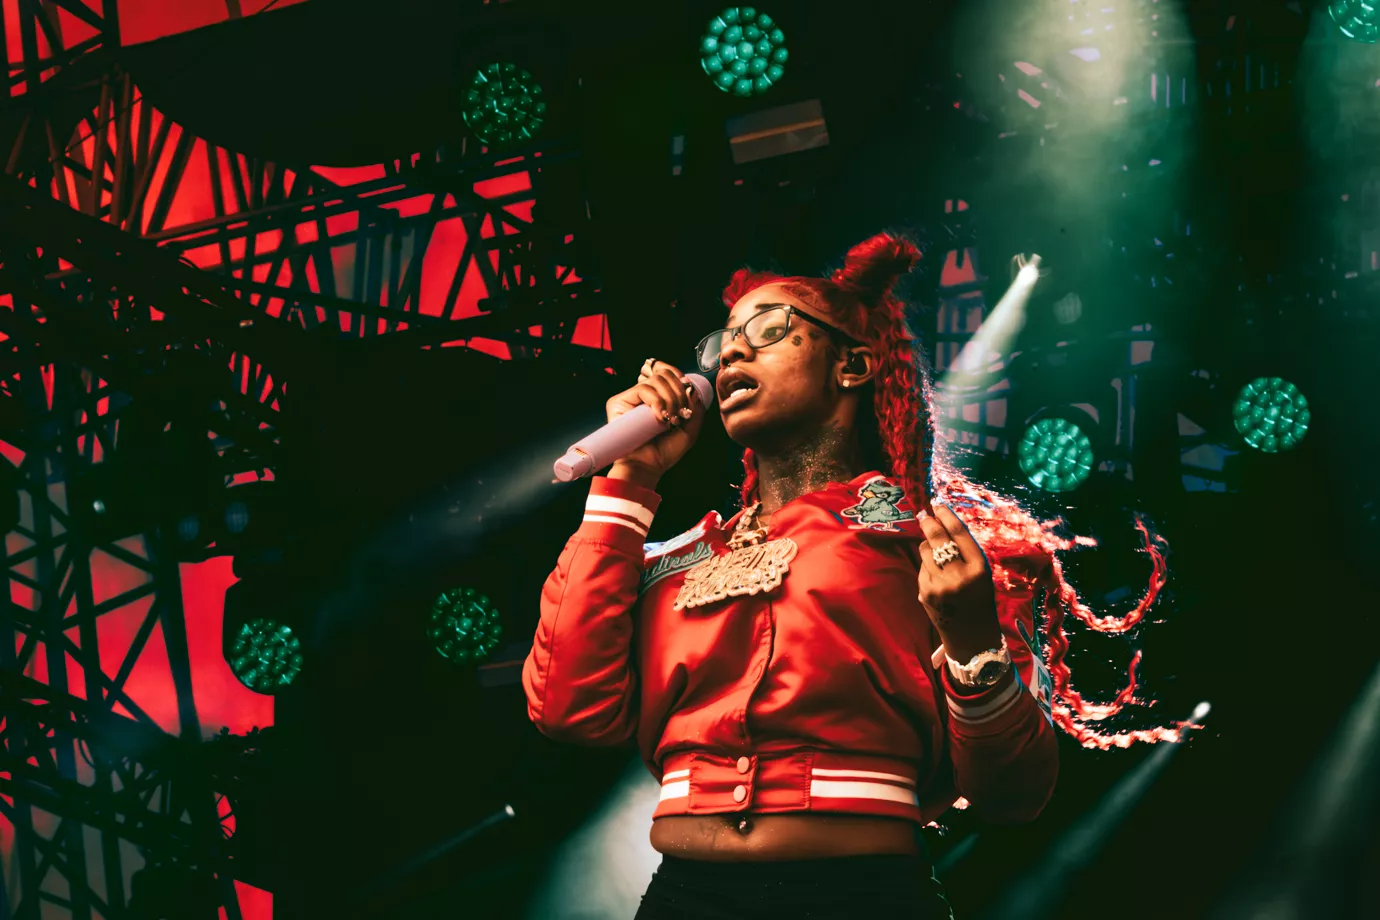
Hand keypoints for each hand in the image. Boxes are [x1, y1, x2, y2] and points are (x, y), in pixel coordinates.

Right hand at [605, 359, 705, 487]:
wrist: (648, 466)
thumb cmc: (665, 451)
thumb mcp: (690, 429)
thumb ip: (695, 408)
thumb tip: (690, 386)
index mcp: (658, 397)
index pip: (667, 373)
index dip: (679, 376)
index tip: (687, 390)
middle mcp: (643, 395)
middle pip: (664, 374)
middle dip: (679, 392)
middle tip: (680, 413)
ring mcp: (631, 397)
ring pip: (656, 380)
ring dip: (670, 399)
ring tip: (670, 419)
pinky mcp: (620, 402)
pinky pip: (643, 389)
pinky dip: (657, 401)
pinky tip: (659, 417)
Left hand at [917, 504, 1002, 662]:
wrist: (971, 636)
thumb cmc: (979, 600)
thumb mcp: (981, 574)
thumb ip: (965, 552)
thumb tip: (941, 523)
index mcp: (979, 568)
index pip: (959, 533)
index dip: (946, 515)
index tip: (937, 504)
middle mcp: (959, 575)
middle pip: (938, 538)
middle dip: (929, 522)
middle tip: (924, 514)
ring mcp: (940, 585)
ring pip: (925, 551)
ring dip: (928, 548)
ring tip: (938, 558)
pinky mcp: (926, 593)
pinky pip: (922, 568)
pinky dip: (927, 567)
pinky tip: (936, 579)